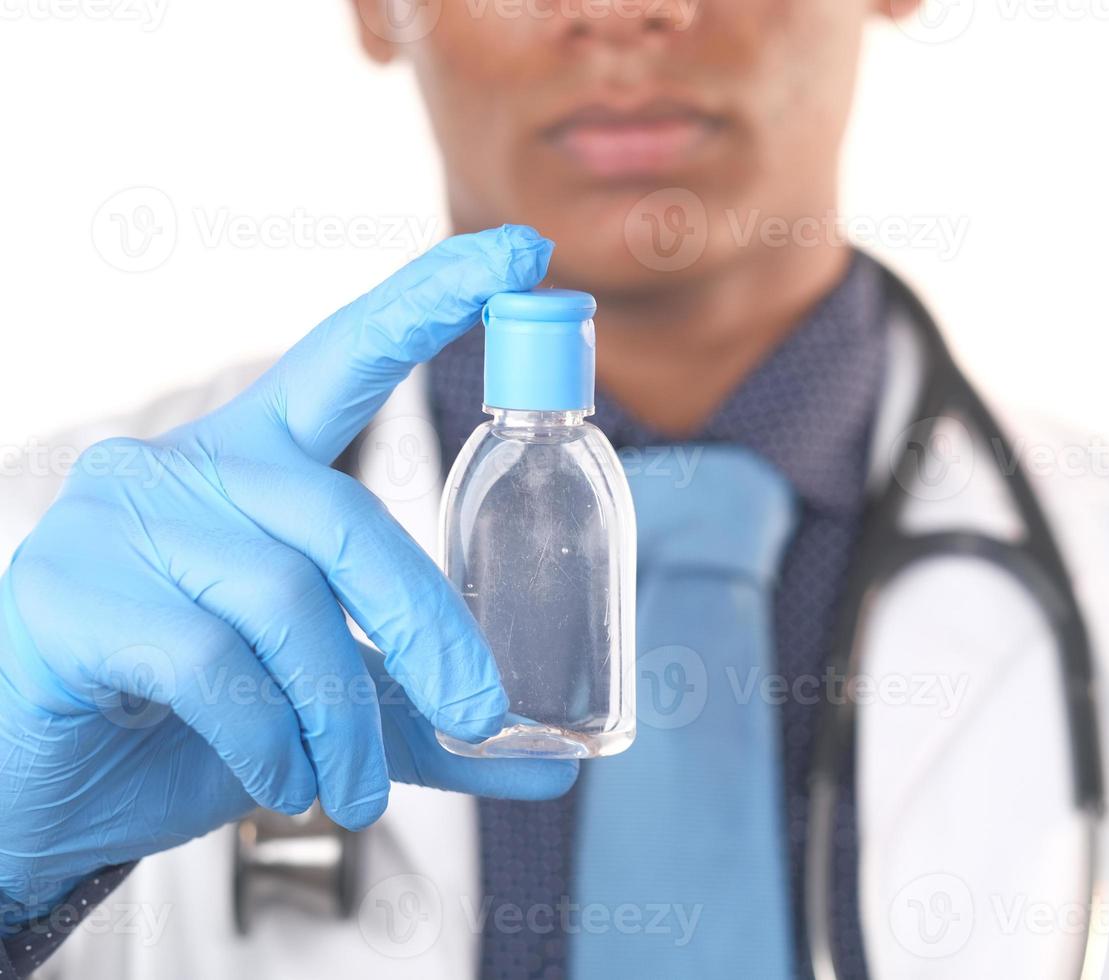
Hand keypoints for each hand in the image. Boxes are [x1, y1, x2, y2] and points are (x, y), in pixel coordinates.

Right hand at [0, 226, 576, 918]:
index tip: (524, 252)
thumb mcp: (323, 706)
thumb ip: (423, 719)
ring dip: (339, 716)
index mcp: (257, 460)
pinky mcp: (68, 592)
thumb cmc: (186, 723)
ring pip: (281, 600)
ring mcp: (120, 520)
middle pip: (343, 518)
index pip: (350, 353)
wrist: (42, 792)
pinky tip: (279, 782)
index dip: (432, 297)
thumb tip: (549, 760)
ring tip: (351, 788)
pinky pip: (208, 660)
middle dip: (425, 626)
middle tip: (477, 712)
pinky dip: (268, 737)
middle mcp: (188, 465)